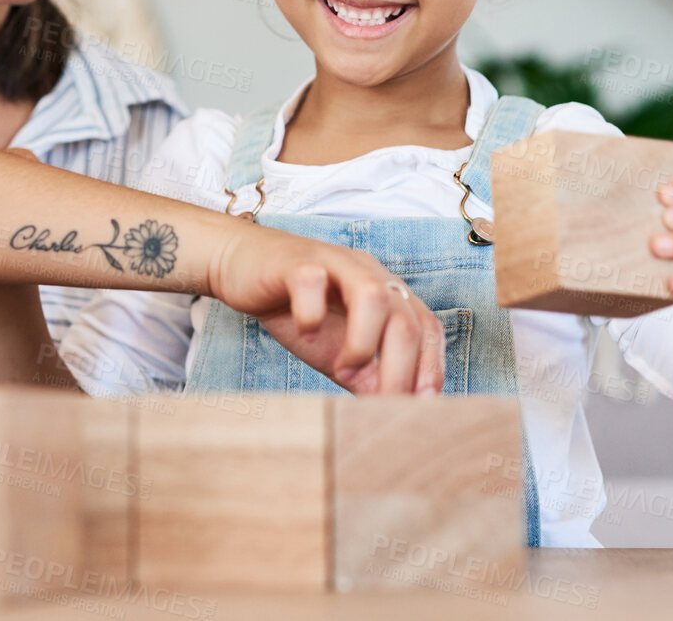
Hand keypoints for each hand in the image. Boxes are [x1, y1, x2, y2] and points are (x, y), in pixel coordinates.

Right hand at [209, 233, 444, 394]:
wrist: (242, 265)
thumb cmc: (294, 307)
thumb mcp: (335, 349)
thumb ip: (366, 375)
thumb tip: (393, 412)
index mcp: (385, 292)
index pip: (426, 328)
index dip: (430, 367)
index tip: (423, 406)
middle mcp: (368, 273)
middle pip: (405, 319)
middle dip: (400, 369)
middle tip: (381, 404)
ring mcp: (334, 263)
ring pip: (372, 294)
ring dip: (363, 343)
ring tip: (342, 370)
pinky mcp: (296, 262)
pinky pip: (313, 281)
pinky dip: (312, 312)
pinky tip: (305, 330)